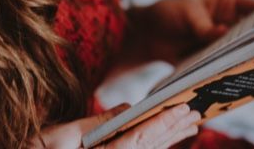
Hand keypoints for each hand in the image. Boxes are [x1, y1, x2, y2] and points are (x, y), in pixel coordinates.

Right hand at [29, 103, 199, 148]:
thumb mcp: (58, 136)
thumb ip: (95, 125)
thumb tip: (128, 109)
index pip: (137, 142)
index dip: (161, 125)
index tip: (182, 109)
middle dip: (171, 131)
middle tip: (195, 114)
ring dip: (166, 140)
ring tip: (188, 125)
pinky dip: (150, 144)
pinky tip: (163, 138)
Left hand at [127, 0, 253, 63]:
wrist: (145, 34)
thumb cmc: (167, 13)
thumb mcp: (185, 14)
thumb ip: (203, 26)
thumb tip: (223, 34)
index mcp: (227, 5)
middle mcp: (228, 24)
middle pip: (253, 33)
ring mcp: (221, 43)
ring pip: (240, 51)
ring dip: (247, 59)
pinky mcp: (211, 60)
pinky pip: (224, 66)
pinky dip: (230, 72)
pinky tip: (237, 80)